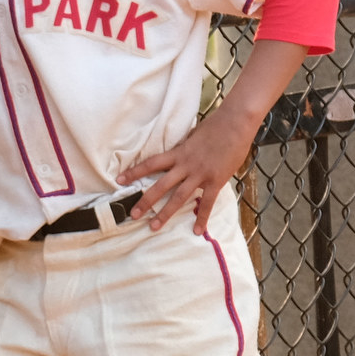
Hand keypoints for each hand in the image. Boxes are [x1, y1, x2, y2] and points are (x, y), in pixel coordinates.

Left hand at [129, 101, 264, 233]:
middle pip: (160, 186)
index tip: (119, 181)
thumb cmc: (215, 126)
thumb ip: (184, 147)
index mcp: (178, 153)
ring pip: (179, 197)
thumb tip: (178, 151)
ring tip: (154, 227)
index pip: (150, 164)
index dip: (134, 172)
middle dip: (145, 201)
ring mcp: (200, 174)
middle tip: (132, 215)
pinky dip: (202, 218)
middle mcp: (185, 165)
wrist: (235, 124)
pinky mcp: (215, 181)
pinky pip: (207, 203)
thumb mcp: (193, 135)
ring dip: (165, 213)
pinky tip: (196, 231)